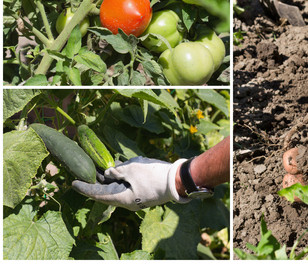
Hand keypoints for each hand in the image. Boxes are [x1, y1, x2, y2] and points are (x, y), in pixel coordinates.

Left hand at [72, 157, 190, 210]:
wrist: (176, 180)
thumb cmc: (152, 175)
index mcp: (122, 199)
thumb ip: (117, 170)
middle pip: (108, 190)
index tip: (73, 183)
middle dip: (99, 179)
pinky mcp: (144, 190)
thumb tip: (108, 172)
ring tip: (105, 164)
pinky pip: (129, 183)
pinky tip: (122, 164)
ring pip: (120, 185)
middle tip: (88, 169)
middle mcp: (128, 200)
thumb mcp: (131, 170)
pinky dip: (124, 175)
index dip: (85, 188)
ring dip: (113, 175)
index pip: (98, 195)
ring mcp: (137, 196)